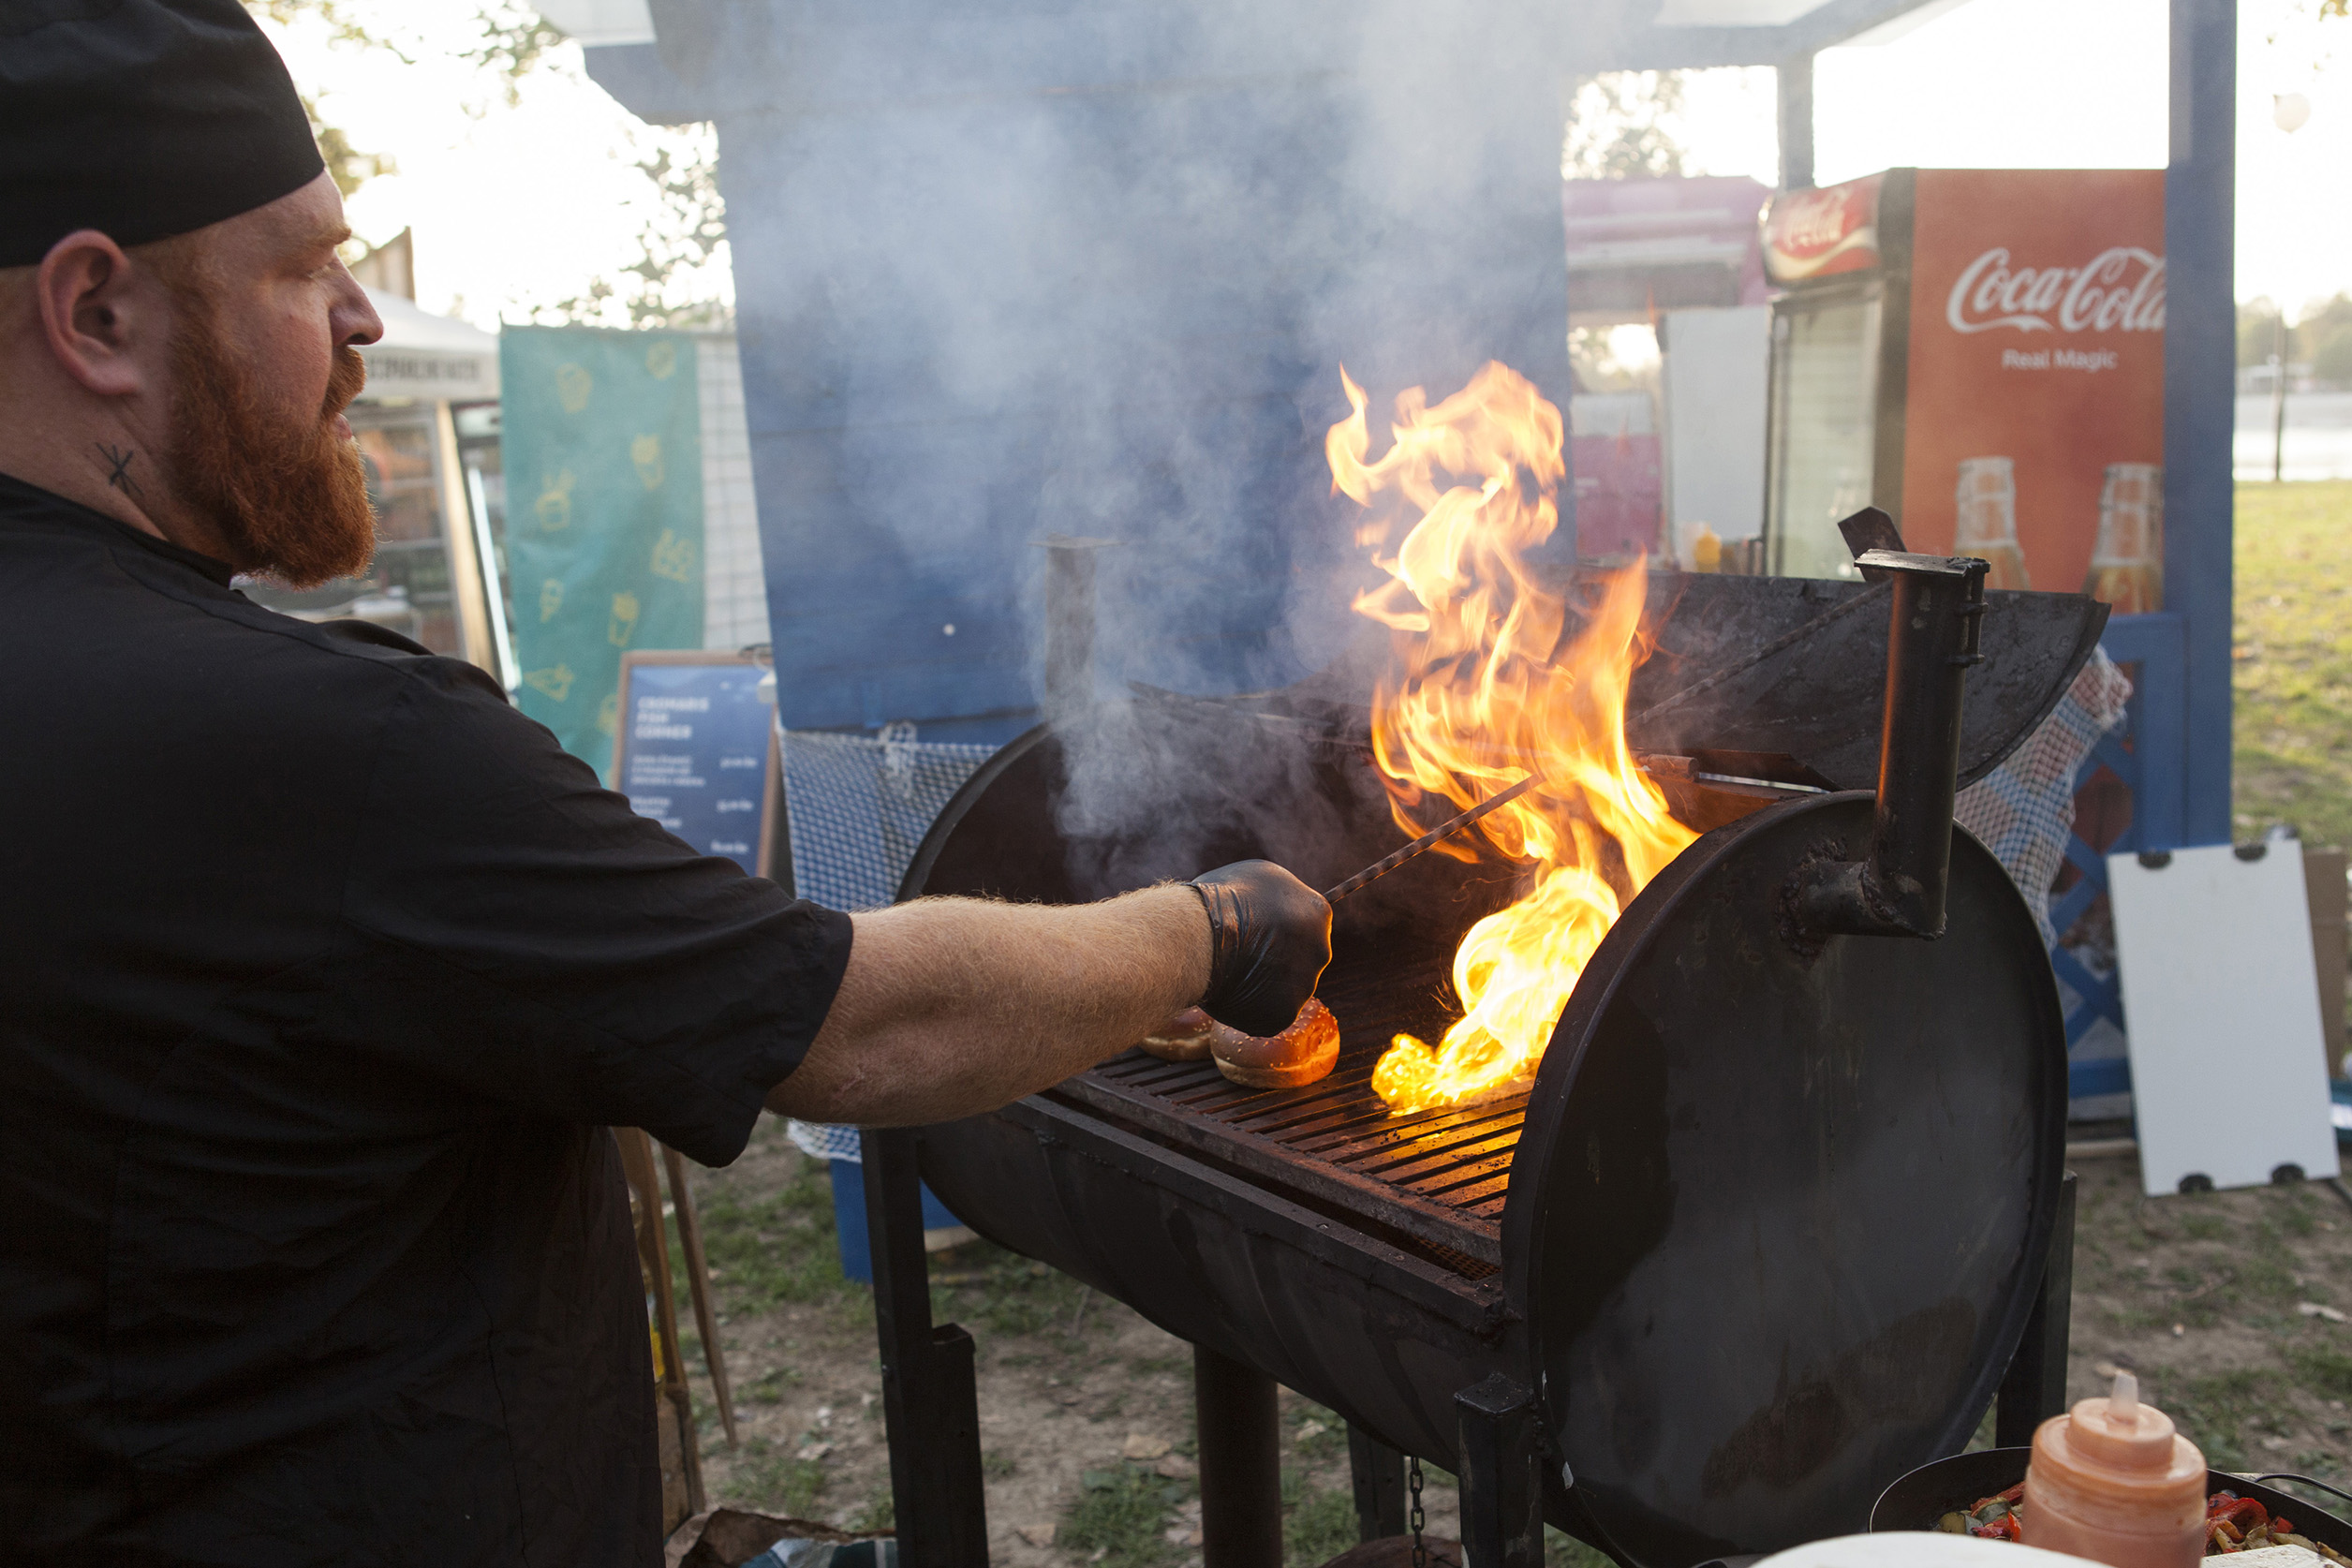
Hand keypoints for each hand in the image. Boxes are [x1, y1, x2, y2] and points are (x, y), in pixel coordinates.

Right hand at [1188, 861, 1331, 1036]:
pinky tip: (1230, 992)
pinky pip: (1268, 1013)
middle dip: (1276, 959)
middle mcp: (1320, 950)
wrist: (1202, 937)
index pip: (1307, 924)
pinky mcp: (1285, 1013)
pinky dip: (1250, 1008)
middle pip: (1300, 959)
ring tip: (1231, 972)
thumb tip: (1276, 905)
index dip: (1280, 929)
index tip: (1259, 931)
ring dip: (1262, 984)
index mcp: (1318, 912)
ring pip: (1284, 988)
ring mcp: (1305, 984)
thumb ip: (1278, 895)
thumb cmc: (1221, 899)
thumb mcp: (1258, 876)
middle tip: (1244, 954)